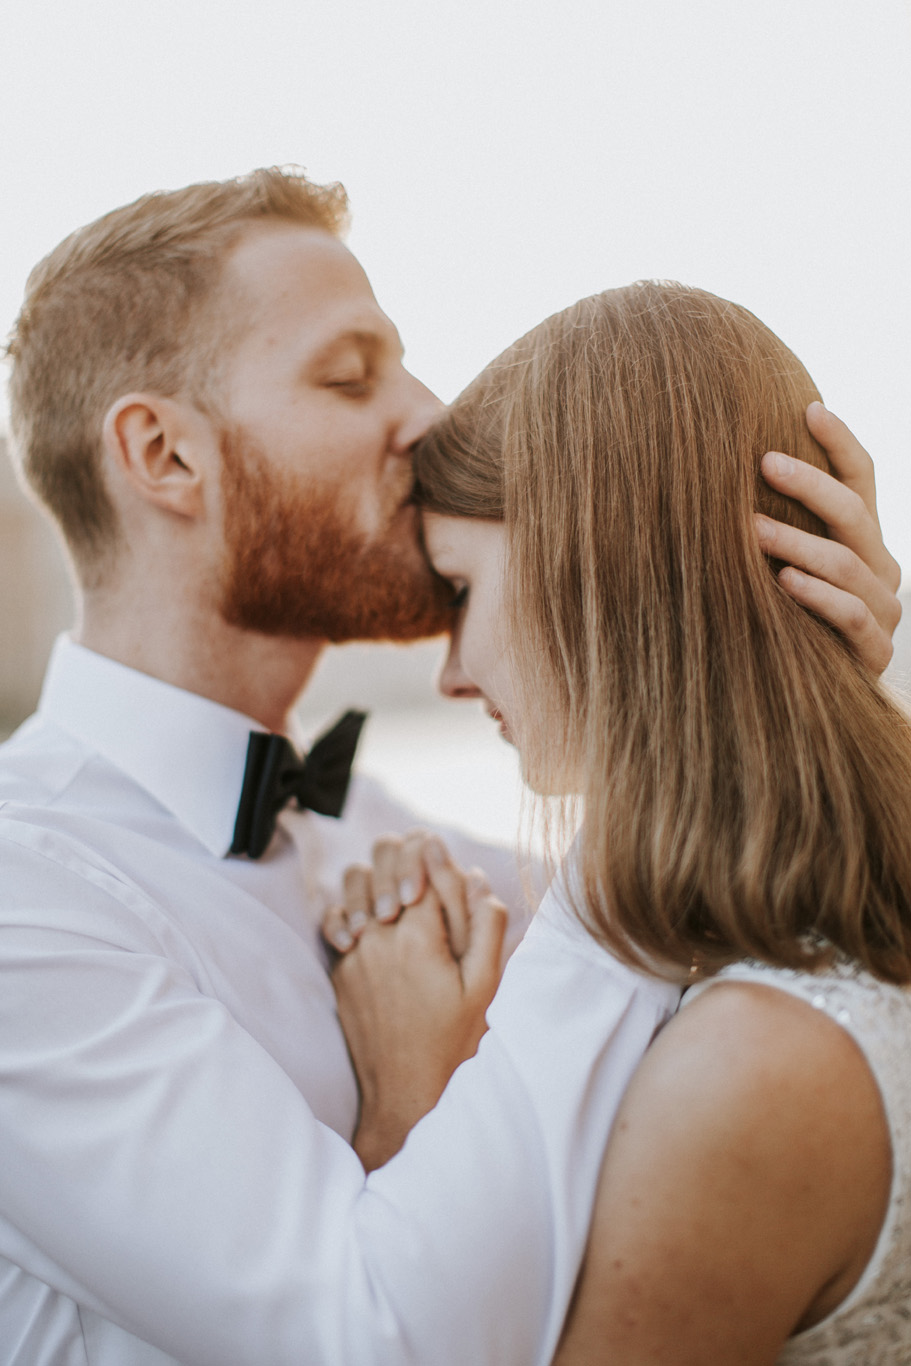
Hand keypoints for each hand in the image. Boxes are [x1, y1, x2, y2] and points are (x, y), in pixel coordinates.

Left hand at [323, 836, 506, 1170]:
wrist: (405, 1098)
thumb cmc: (455, 1045)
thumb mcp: (485, 987)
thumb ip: (486, 924)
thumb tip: (474, 875)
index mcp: (420, 936)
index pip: (424, 856)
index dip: (437, 854)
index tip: (446, 865)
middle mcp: (379, 936)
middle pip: (385, 857)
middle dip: (407, 855)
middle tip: (425, 878)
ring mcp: (354, 953)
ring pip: (354, 881)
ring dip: (377, 879)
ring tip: (399, 901)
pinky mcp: (340, 971)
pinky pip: (336, 918)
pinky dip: (352, 909)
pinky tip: (371, 926)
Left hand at [756, 402, 901, 673]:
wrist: (805, 700)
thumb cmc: (778, 619)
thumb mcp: (773, 566)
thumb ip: (768, 524)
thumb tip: (715, 469)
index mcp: (862, 538)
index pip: (862, 477)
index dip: (840, 441)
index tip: (809, 407)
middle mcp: (881, 567)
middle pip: (853, 511)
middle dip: (809, 484)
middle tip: (762, 462)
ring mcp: (883, 609)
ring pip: (847, 562)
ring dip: (797, 542)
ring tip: (751, 527)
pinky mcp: (874, 650)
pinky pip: (851, 614)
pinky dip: (817, 596)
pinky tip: (782, 583)